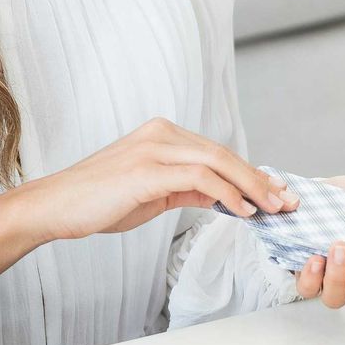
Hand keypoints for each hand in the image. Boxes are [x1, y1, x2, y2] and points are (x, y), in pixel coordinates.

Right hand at [29, 116, 295, 241]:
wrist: (57, 206)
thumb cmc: (100, 200)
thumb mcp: (152, 192)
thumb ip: (187, 189)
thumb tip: (225, 198)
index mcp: (162, 134)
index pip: (217, 152)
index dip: (251, 172)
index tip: (276, 191)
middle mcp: (161, 133)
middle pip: (224, 153)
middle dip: (259, 179)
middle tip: (286, 202)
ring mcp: (153, 149)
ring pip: (217, 162)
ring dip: (251, 187)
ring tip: (272, 209)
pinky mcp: (147, 170)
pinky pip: (199, 178)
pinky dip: (226, 194)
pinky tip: (242, 211)